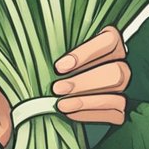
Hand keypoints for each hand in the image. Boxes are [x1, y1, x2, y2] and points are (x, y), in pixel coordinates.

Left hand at [0, 26, 129, 147]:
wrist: (35, 96)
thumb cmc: (41, 67)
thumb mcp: (38, 52)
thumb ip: (43, 45)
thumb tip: (28, 34)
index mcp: (104, 40)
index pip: (109, 40)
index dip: (87, 53)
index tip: (58, 67)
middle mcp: (118, 61)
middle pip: (116, 71)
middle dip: (85, 82)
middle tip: (57, 88)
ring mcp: (121, 86)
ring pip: (117, 93)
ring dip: (87, 101)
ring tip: (60, 105)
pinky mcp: (117, 108)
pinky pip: (115, 113)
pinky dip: (91, 114)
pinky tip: (69, 114)